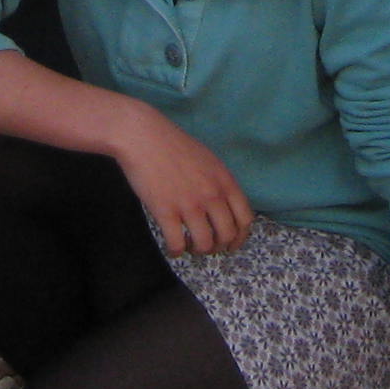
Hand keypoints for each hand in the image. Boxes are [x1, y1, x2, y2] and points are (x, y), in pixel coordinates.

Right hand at [111, 104, 251, 254]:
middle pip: (227, 235)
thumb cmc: (174, 146)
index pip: (245, 218)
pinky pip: (177, 244)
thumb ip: (219, 183)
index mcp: (224, 181)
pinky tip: (172, 247)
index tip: (231, 244)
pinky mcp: (166, 212)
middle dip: (218, 247)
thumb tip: (224, 207)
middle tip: (206, 245)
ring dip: (198, 250)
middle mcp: (211, 195)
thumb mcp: (209, 160)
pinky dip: (176, 251)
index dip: (240, 237)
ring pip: (204, 244)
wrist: (144, 137)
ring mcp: (189, 204)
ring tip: (188, 245)